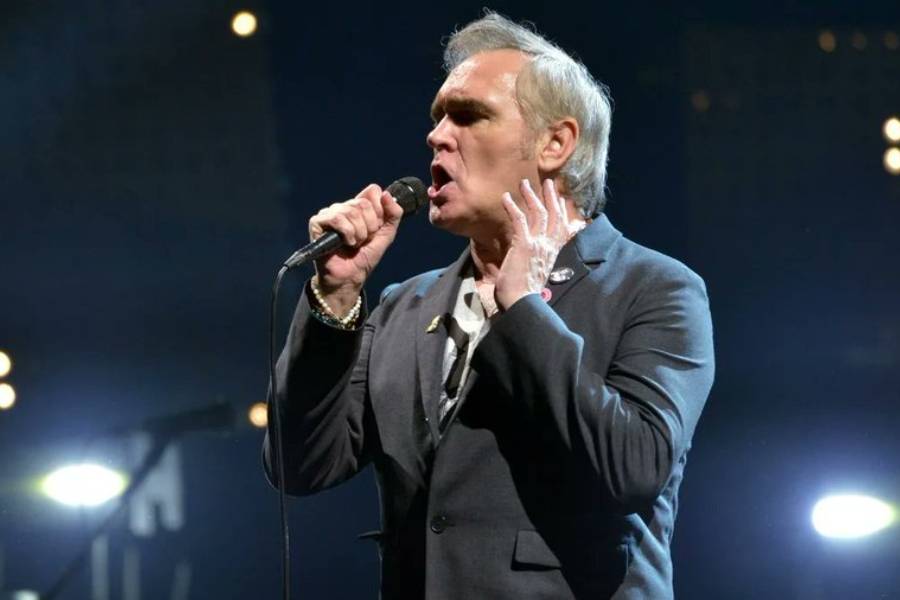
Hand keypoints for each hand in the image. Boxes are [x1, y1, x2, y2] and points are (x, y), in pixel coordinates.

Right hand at [309, 184, 403, 312]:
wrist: (350, 277)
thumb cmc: (365, 257)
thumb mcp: (386, 234)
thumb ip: (394, 214)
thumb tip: (386, 194)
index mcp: (359, 206)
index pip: (373, 191)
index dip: (379, 211)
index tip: (376, 228)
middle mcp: (344, 207)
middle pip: (363, 203)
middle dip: (369, 227)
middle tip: (363, 240)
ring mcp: (329, 213)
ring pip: (351, 212)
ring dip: (358, 233)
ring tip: (354, 244)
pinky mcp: (317, 222)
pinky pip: (337, 218)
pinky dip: (347, 234)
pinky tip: (345, 243)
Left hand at [494, 178, 571, 310]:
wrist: (521, 303)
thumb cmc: (523, 294)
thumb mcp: (535, 275)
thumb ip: (535, 264)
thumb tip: (532, 259)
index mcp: (552, 254)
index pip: (562, 229)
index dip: (562, 213)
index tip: (561, 200)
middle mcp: (548, 247)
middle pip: (554, 216)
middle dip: (551, 197)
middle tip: (548, 183)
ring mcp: (537, 244)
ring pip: (538, 213)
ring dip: (531, 196)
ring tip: (524, 183)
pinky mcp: (524, 244)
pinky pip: (519, 220)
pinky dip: (512, 207)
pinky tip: (505, 198)